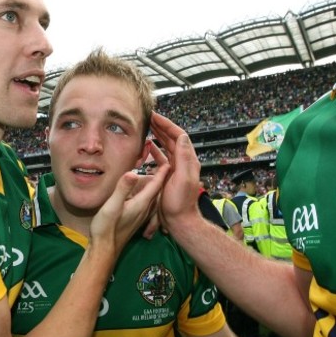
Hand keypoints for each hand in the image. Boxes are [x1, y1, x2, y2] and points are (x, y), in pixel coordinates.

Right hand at [90, 155, 169, 256]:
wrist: (104, 249)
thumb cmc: (106, 228)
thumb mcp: (112, 206)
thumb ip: (122, 189)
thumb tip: (133, 172)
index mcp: (141, 203)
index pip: (156, 184)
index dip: (162, 171)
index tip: (169, 158)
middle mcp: (144, 208)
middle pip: (157, 189)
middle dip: (162, 175)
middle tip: (166, 160)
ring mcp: (140, 214)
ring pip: (153, 196)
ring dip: (156, 184)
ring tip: (158, 173)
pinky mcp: (135, 218)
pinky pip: (147, 201)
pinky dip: (148, 192)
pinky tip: (144, 190)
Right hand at [149, 112, 201, 228]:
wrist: (179, 220)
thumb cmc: (180, 203)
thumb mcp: (183, 179)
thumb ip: (184, 158)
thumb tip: (182, 136)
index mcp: (188, 160)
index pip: (179, 136)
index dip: (167, 125)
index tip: (155, 116)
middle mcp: (183, 162)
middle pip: (173, 139)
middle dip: (161, 126)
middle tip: (149, 117)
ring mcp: (175, 168)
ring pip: (167, 147)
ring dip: (158, 135)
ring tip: (147, 127)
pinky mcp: (167, 175)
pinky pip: (161, 158)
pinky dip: (155, 150)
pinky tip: (148, 146)